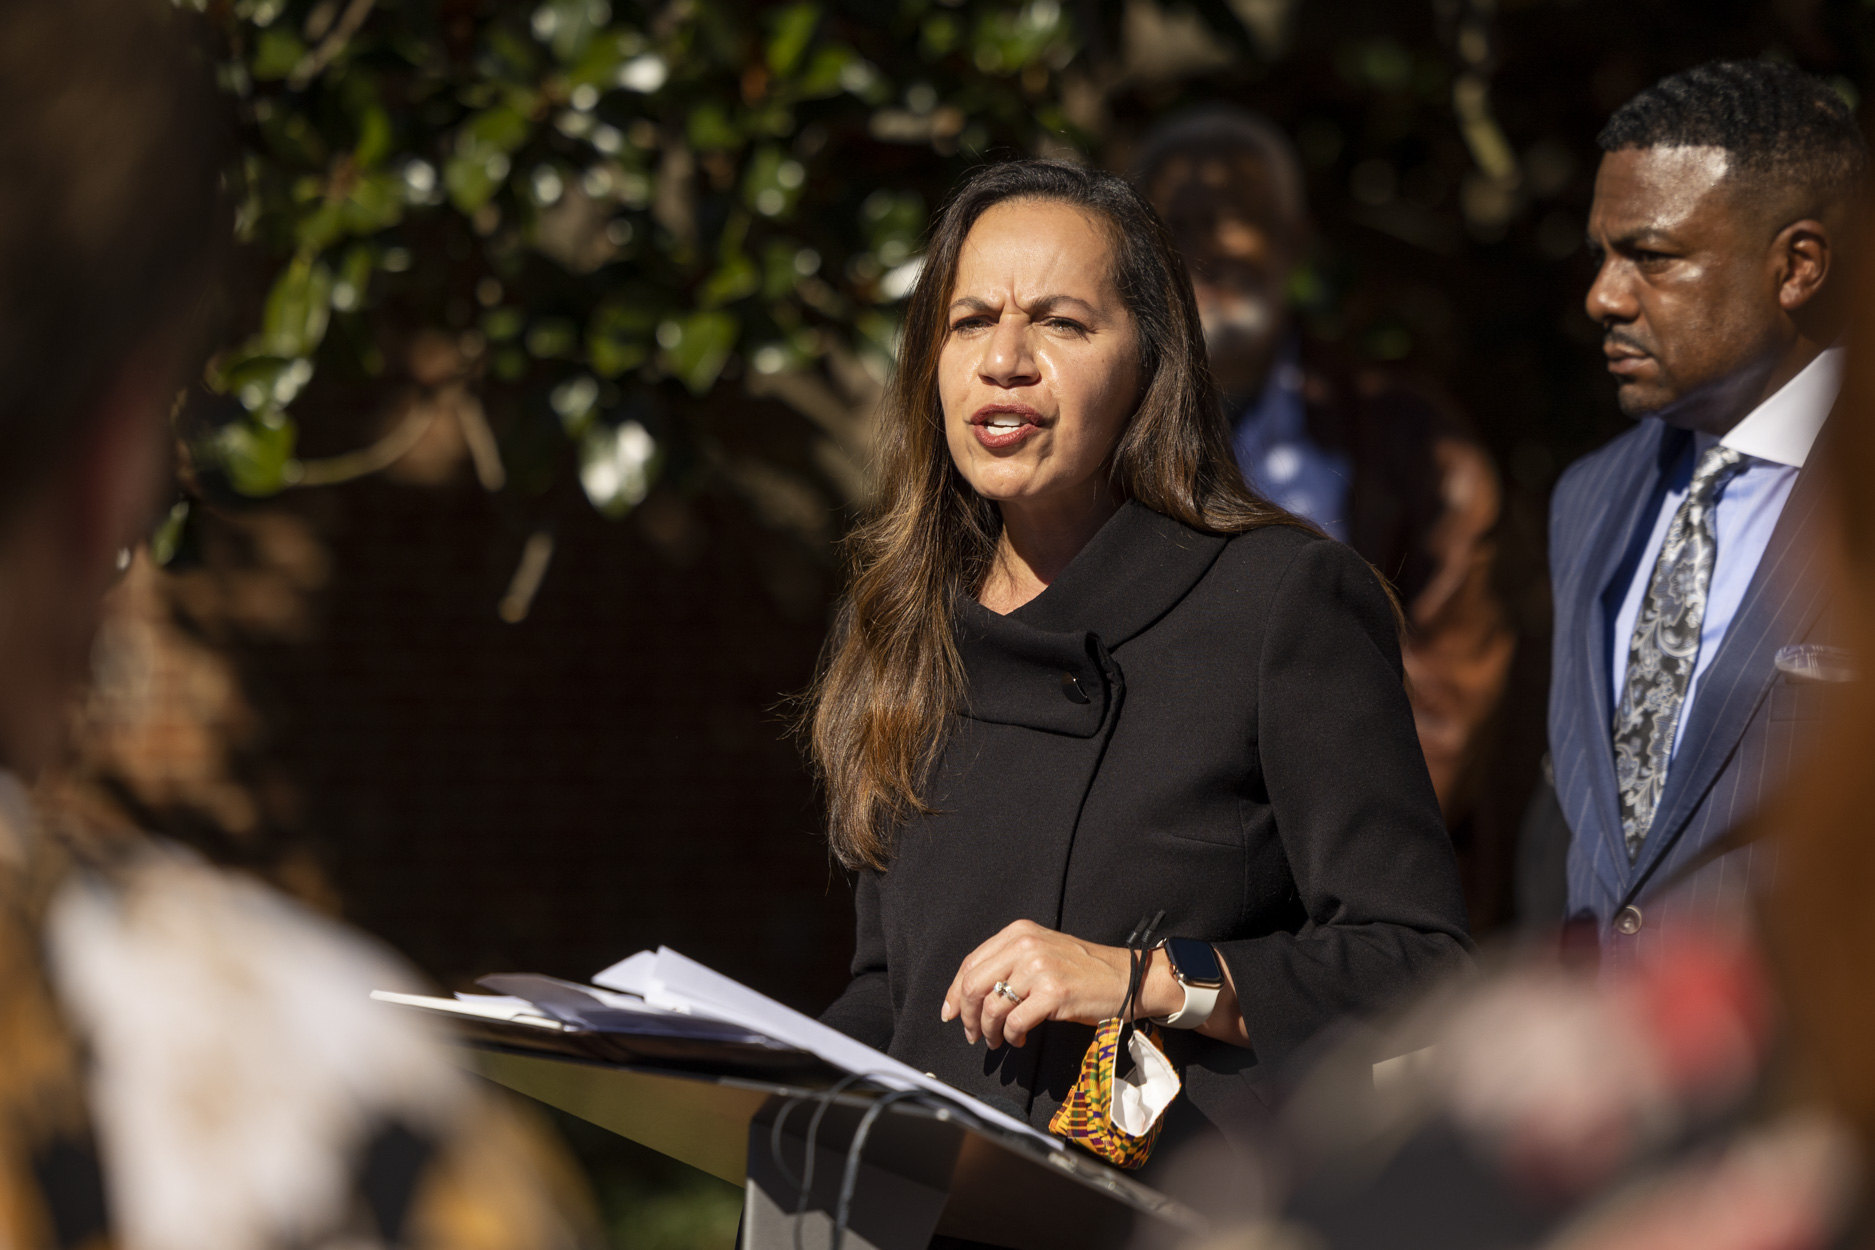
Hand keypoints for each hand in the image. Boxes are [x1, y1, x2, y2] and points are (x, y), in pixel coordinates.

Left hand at [939, 919, 1136, 1048]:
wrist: (1126, 977)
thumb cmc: (1084, 970)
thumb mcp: (1042, 952)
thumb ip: (1008, 963)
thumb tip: (970, 994)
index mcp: (1019, 932)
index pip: (971, 962)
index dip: (954, 992)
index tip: (950, 1013)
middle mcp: (1025, 945)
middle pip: (973, 984)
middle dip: (966, 1015)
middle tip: (971, 1034)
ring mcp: (1039, 968)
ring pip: (992, 1006)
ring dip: (988, 1031)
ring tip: (996, 1040)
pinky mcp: (1053, 993)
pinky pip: (1015, 1022)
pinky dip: (1010, 1037)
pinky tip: (1018, 1040)